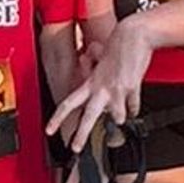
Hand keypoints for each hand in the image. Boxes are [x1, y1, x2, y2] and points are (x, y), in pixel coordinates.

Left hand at [52, 21, 154, 142]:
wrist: (134, 34)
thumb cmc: (117, 44)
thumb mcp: (99, 58)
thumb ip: (94, 70)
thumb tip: (91, 70)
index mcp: (89, 82)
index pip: (68, 104)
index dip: (57, 119)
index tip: (49, 130)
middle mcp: (100, 88)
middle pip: (87, 117)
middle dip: (81, 136)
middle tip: (75, 148)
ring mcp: (116, 90)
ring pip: (116, 117)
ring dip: (120, 117)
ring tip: (121, 116)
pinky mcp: (132, 89)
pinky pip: (133, 107)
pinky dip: (134, 109)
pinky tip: (133, 107)